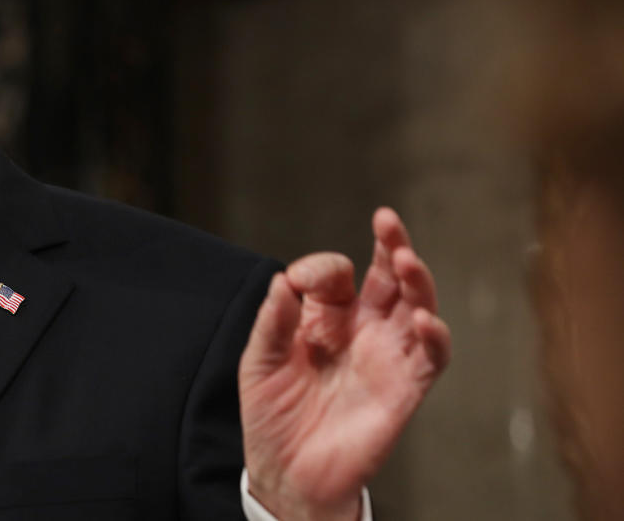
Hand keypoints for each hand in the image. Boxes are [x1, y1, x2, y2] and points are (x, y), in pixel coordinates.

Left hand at [238, 208, 450, 520]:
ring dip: (417, 282)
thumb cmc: (273, 416)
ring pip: (416, 308)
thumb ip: (272, 321)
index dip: (320, 268)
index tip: (298, 282)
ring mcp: (386, 357)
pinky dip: (435, 336)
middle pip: (388, 278)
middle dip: (391, 246)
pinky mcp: (404, 389)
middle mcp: (362, 331)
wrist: (286, 472)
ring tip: (406, 259)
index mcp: (325, 318)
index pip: (335, 275)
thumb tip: (283, 280)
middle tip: (387, 221)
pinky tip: (425, 318)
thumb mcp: (258, 362)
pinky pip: (430, 358)